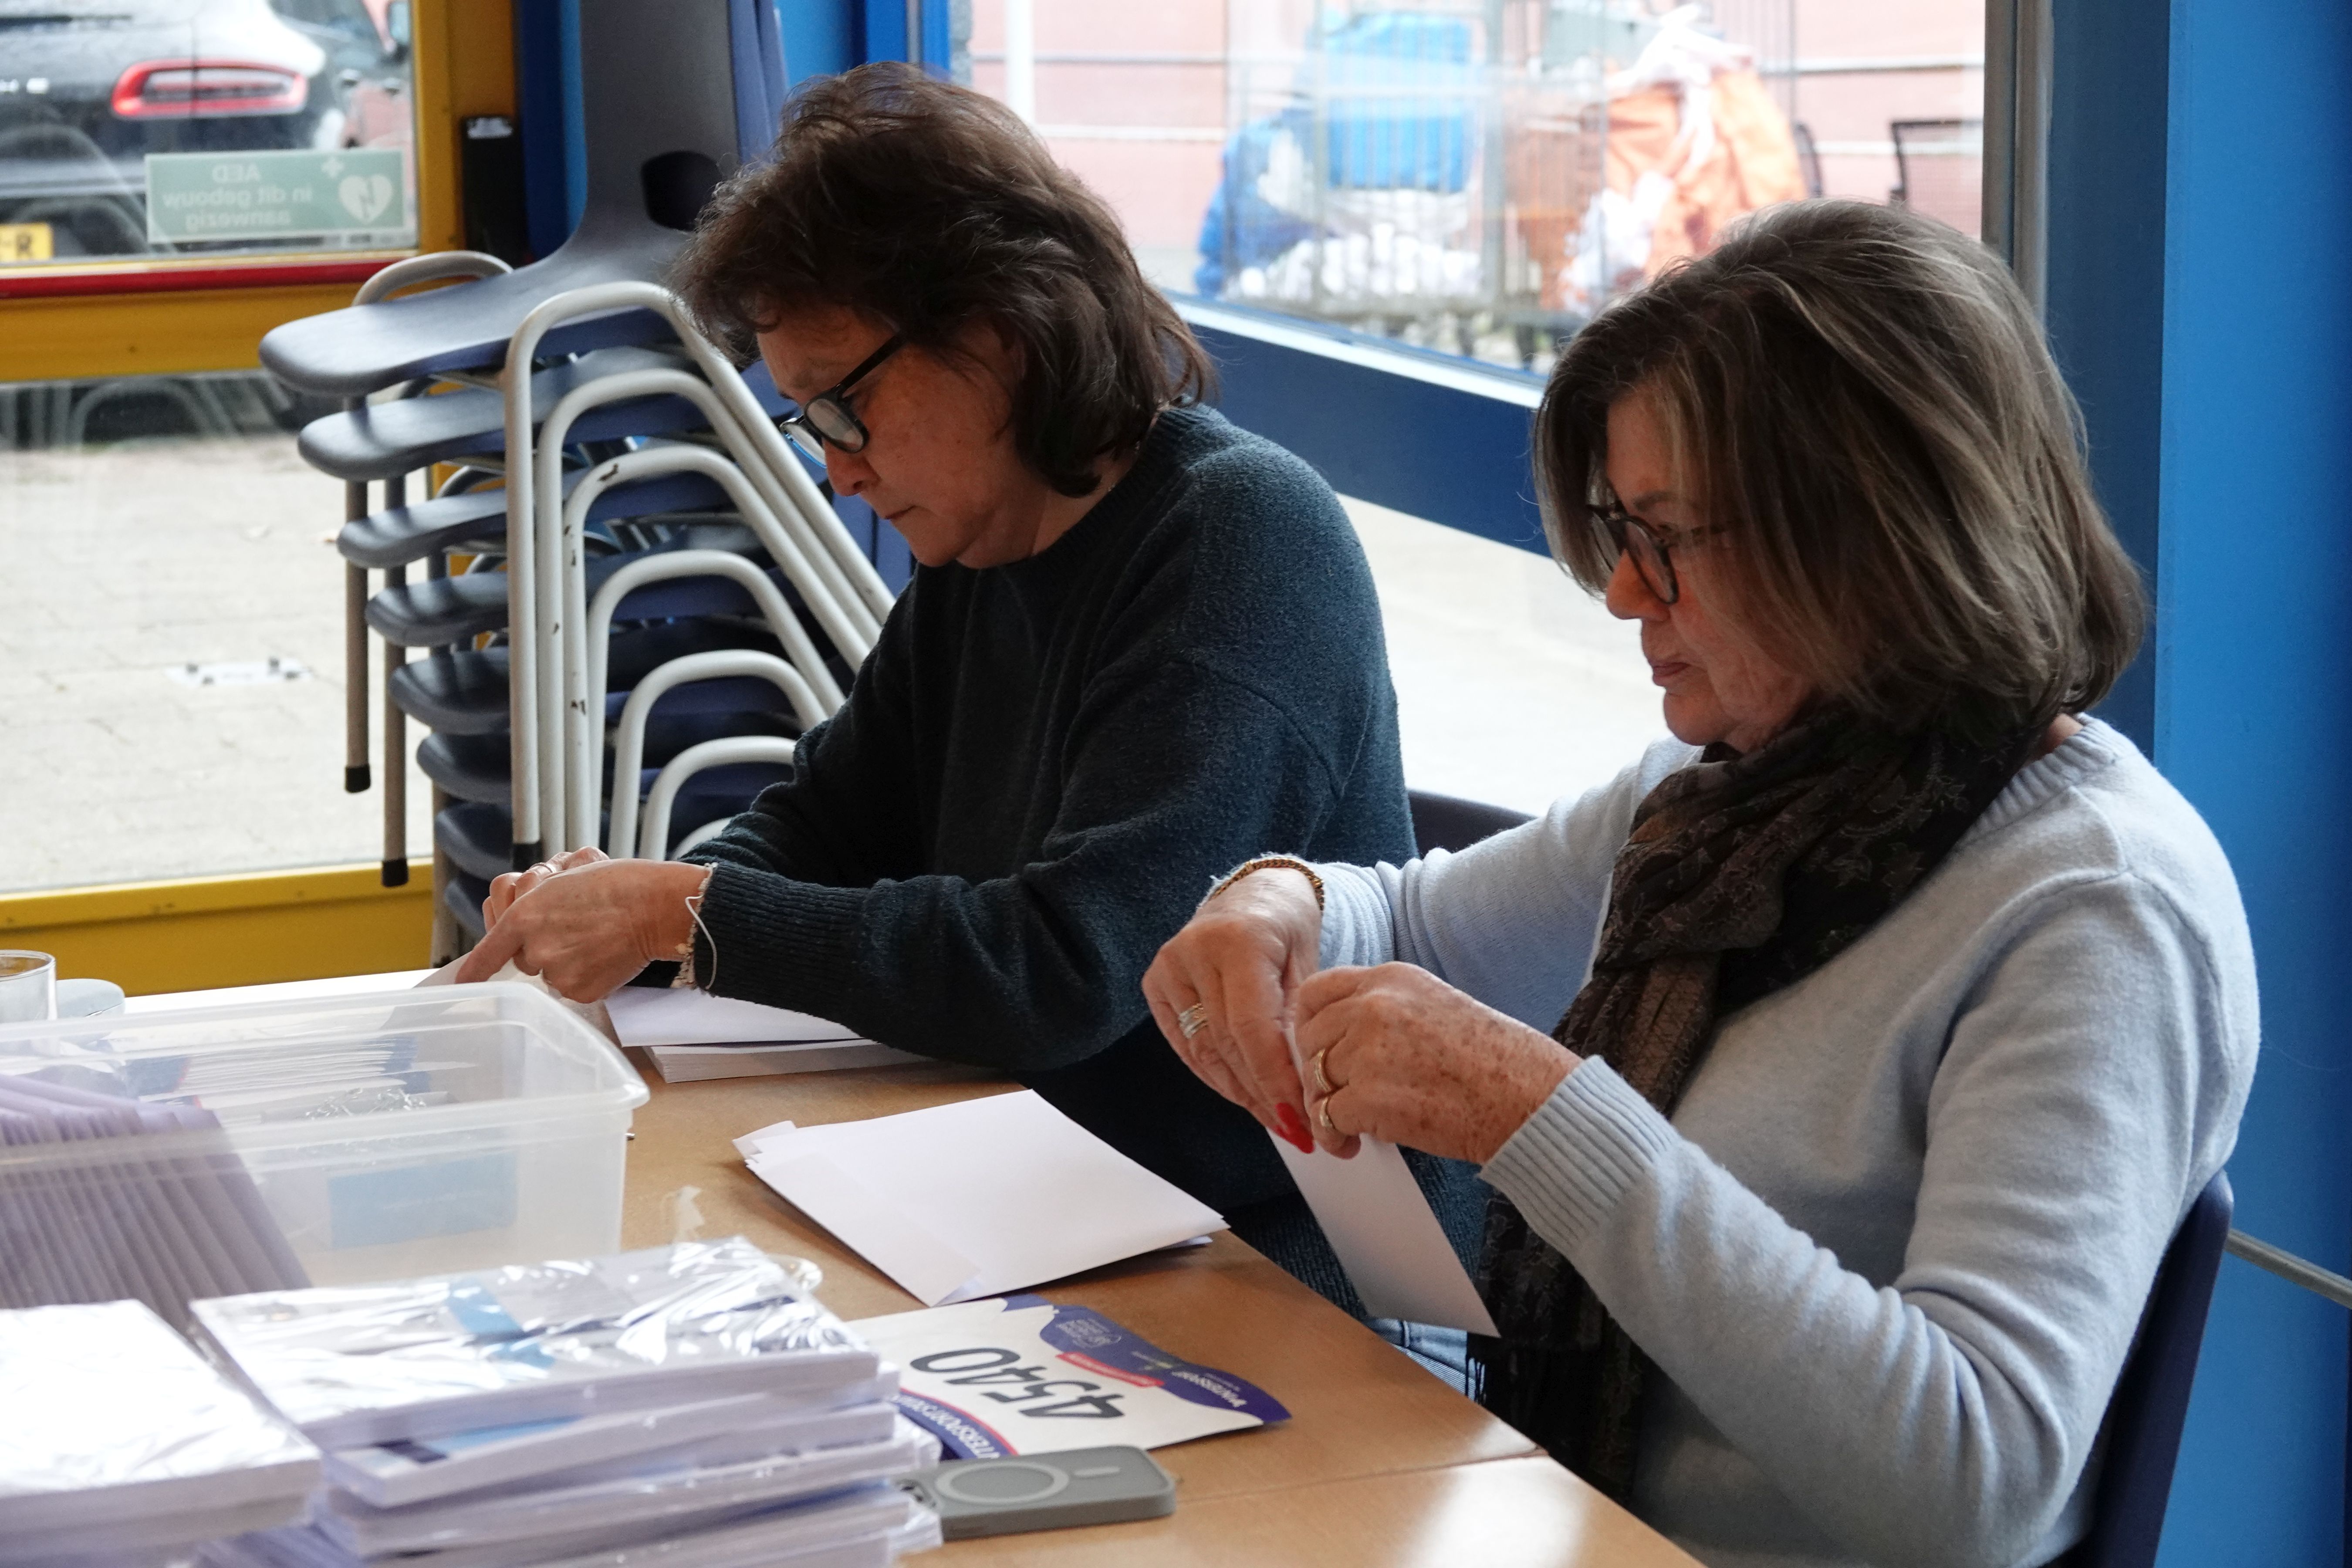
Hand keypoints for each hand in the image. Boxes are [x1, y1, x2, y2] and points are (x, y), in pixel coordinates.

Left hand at [456, 856, 711, 1001]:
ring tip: (597, 940)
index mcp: (525, 916)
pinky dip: (587, 976)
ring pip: (552, 974)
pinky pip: (574, 989)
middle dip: (545, 947)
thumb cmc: (616, 884)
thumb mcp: (564, 877)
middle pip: (527, 959)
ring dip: (567, 962)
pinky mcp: (580, 991)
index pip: (488, 951)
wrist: (654, 906)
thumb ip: (535, 902)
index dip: (473, 970)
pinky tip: (606, 956)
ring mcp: (557, 973)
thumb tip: (525, 925)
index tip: (463, 984)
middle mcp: (535, 948)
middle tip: (578, 928)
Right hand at [1141, 867, 1322, 1150]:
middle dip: (1262, 1093)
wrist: (1253, 895)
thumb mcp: (1307, 967)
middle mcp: (1194, 952)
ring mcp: (1169, 968)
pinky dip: (1216, 1076)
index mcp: (1239, 941)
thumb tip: (1301, 1087)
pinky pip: (1186, 1047)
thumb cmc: (1287, 931)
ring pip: (1203, 1052)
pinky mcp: (1156, 984)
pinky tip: (1243, 1096)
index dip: (1274, 1079)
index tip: (1299, 1117)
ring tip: (1274, 1121)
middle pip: (1226, 1044)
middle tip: (1295, 1129)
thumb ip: (1297, 1022)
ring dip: (1240, 1093)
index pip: (1252, 1027)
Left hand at [1297, 963, 1578, 1163]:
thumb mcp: (1436, 1006)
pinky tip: (1351, 1144)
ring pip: (1316, 1079)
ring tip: (1348, 1127)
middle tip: (1334, 1096)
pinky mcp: (1369, 1096)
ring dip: (1326, 1108)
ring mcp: (1369, 1049)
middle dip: (1317, 1071)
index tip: (1318, 1050)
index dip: (1310, 1026)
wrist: (1529, 1098)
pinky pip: (1326, 1117)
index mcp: (1392, 979)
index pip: (1317, 991)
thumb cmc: (1497, 1061)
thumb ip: (1387, 1010)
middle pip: (1309, 1037)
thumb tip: (1343, 1037)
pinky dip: (1333, 1136)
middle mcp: (1375, 1006)